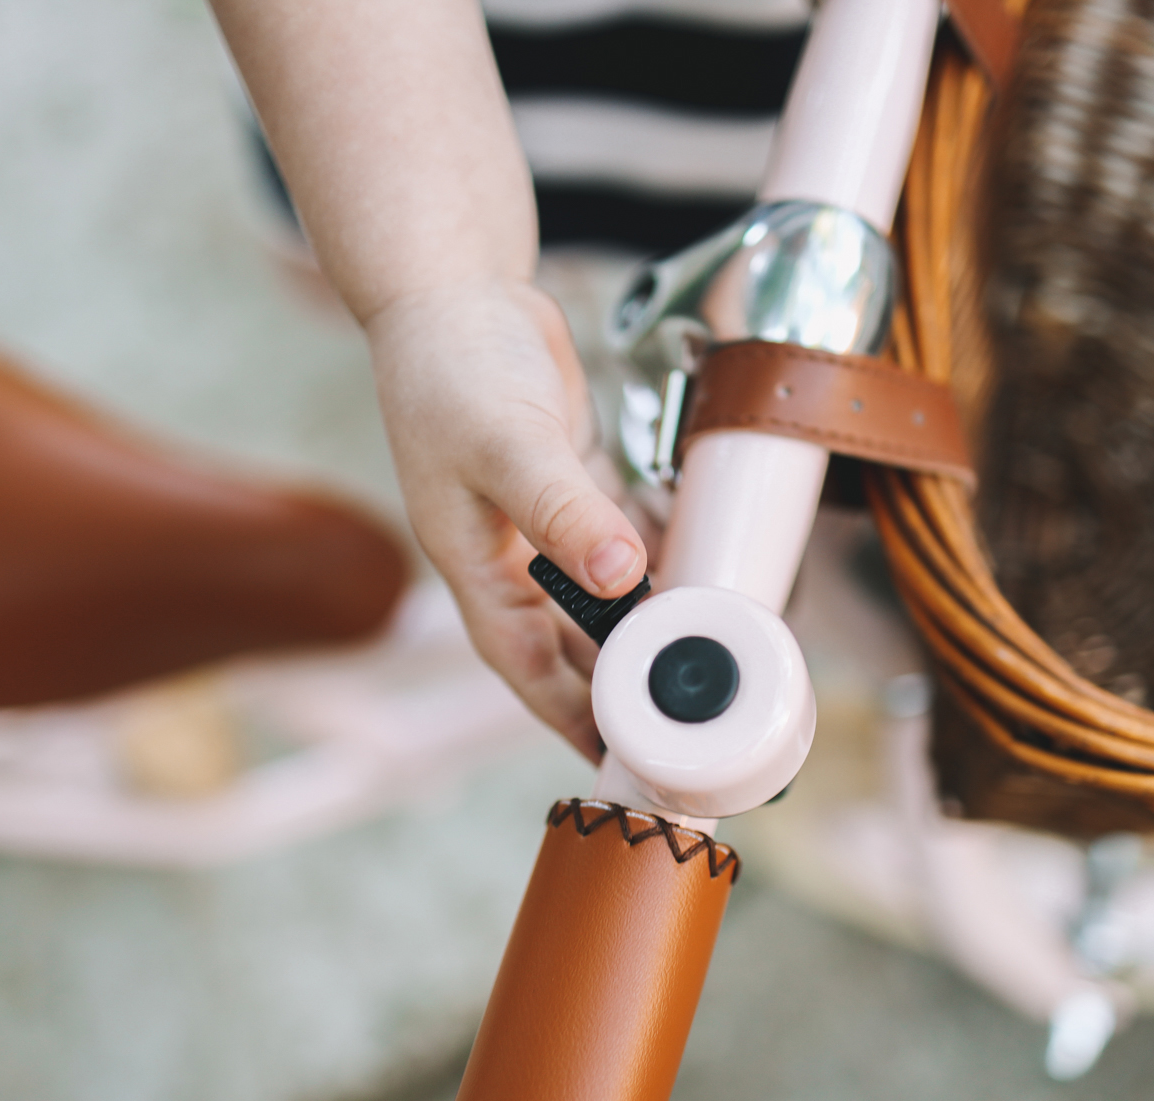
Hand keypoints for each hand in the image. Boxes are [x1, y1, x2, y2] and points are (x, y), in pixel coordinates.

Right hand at [367, 276, 647, 759]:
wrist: (452, 288)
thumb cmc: (452, 365)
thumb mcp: (506, 443)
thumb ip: (563, 509)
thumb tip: (623, 575)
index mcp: (472, 561)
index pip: (522, 663)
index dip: (566, 715)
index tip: (617, 761)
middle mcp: (505, 552)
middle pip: (566, 642)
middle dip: (615, 683)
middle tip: (681, 722)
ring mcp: (538, 519)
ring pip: (597, 596)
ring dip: (641, 625)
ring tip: (701, 658)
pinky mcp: (570, 484)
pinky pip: (618, 540)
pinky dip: (652, 561)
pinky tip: (693, 574)